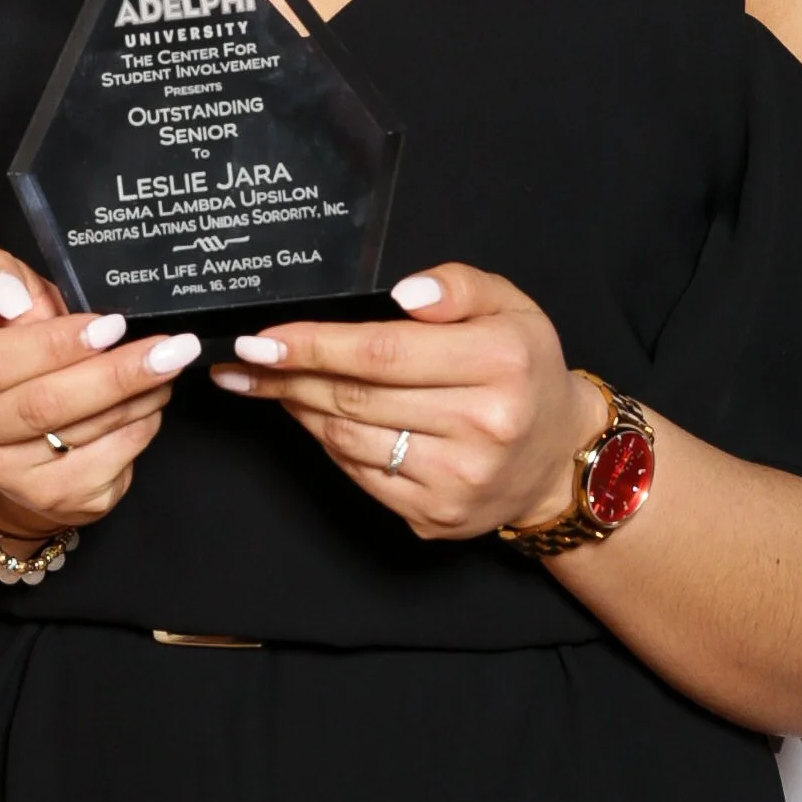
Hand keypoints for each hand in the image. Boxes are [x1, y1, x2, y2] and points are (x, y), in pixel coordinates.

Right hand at [0, 248, 199, 541]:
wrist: (5, 429)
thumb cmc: (5, 346)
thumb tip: (12, 296)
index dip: (52, 345)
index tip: (111, 325)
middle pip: (37, 407)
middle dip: (112, 375)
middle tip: (169, 348)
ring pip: (75, 438)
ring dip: (133, 400)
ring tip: (167, 365)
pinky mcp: (46, 502)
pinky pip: (103, 467)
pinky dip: (137, 431)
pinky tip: (151, 403)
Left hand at [207, 264, 595, 542]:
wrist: (556, 457)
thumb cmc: (523, 370)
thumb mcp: (508, 306)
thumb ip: (456, 285)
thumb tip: (401, 293)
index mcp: (499, 364)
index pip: (382, 352)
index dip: (314, 345)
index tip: (261, 338)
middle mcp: (482, 427)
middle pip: (355, 397)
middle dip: (288, 375)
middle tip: (245, 358)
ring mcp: (456, 480)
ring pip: (347, 439)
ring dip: (299, 408)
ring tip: (270, 381)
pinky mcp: (435, 516)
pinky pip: (358, 474)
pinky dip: (327, 443)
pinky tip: (311, 416)